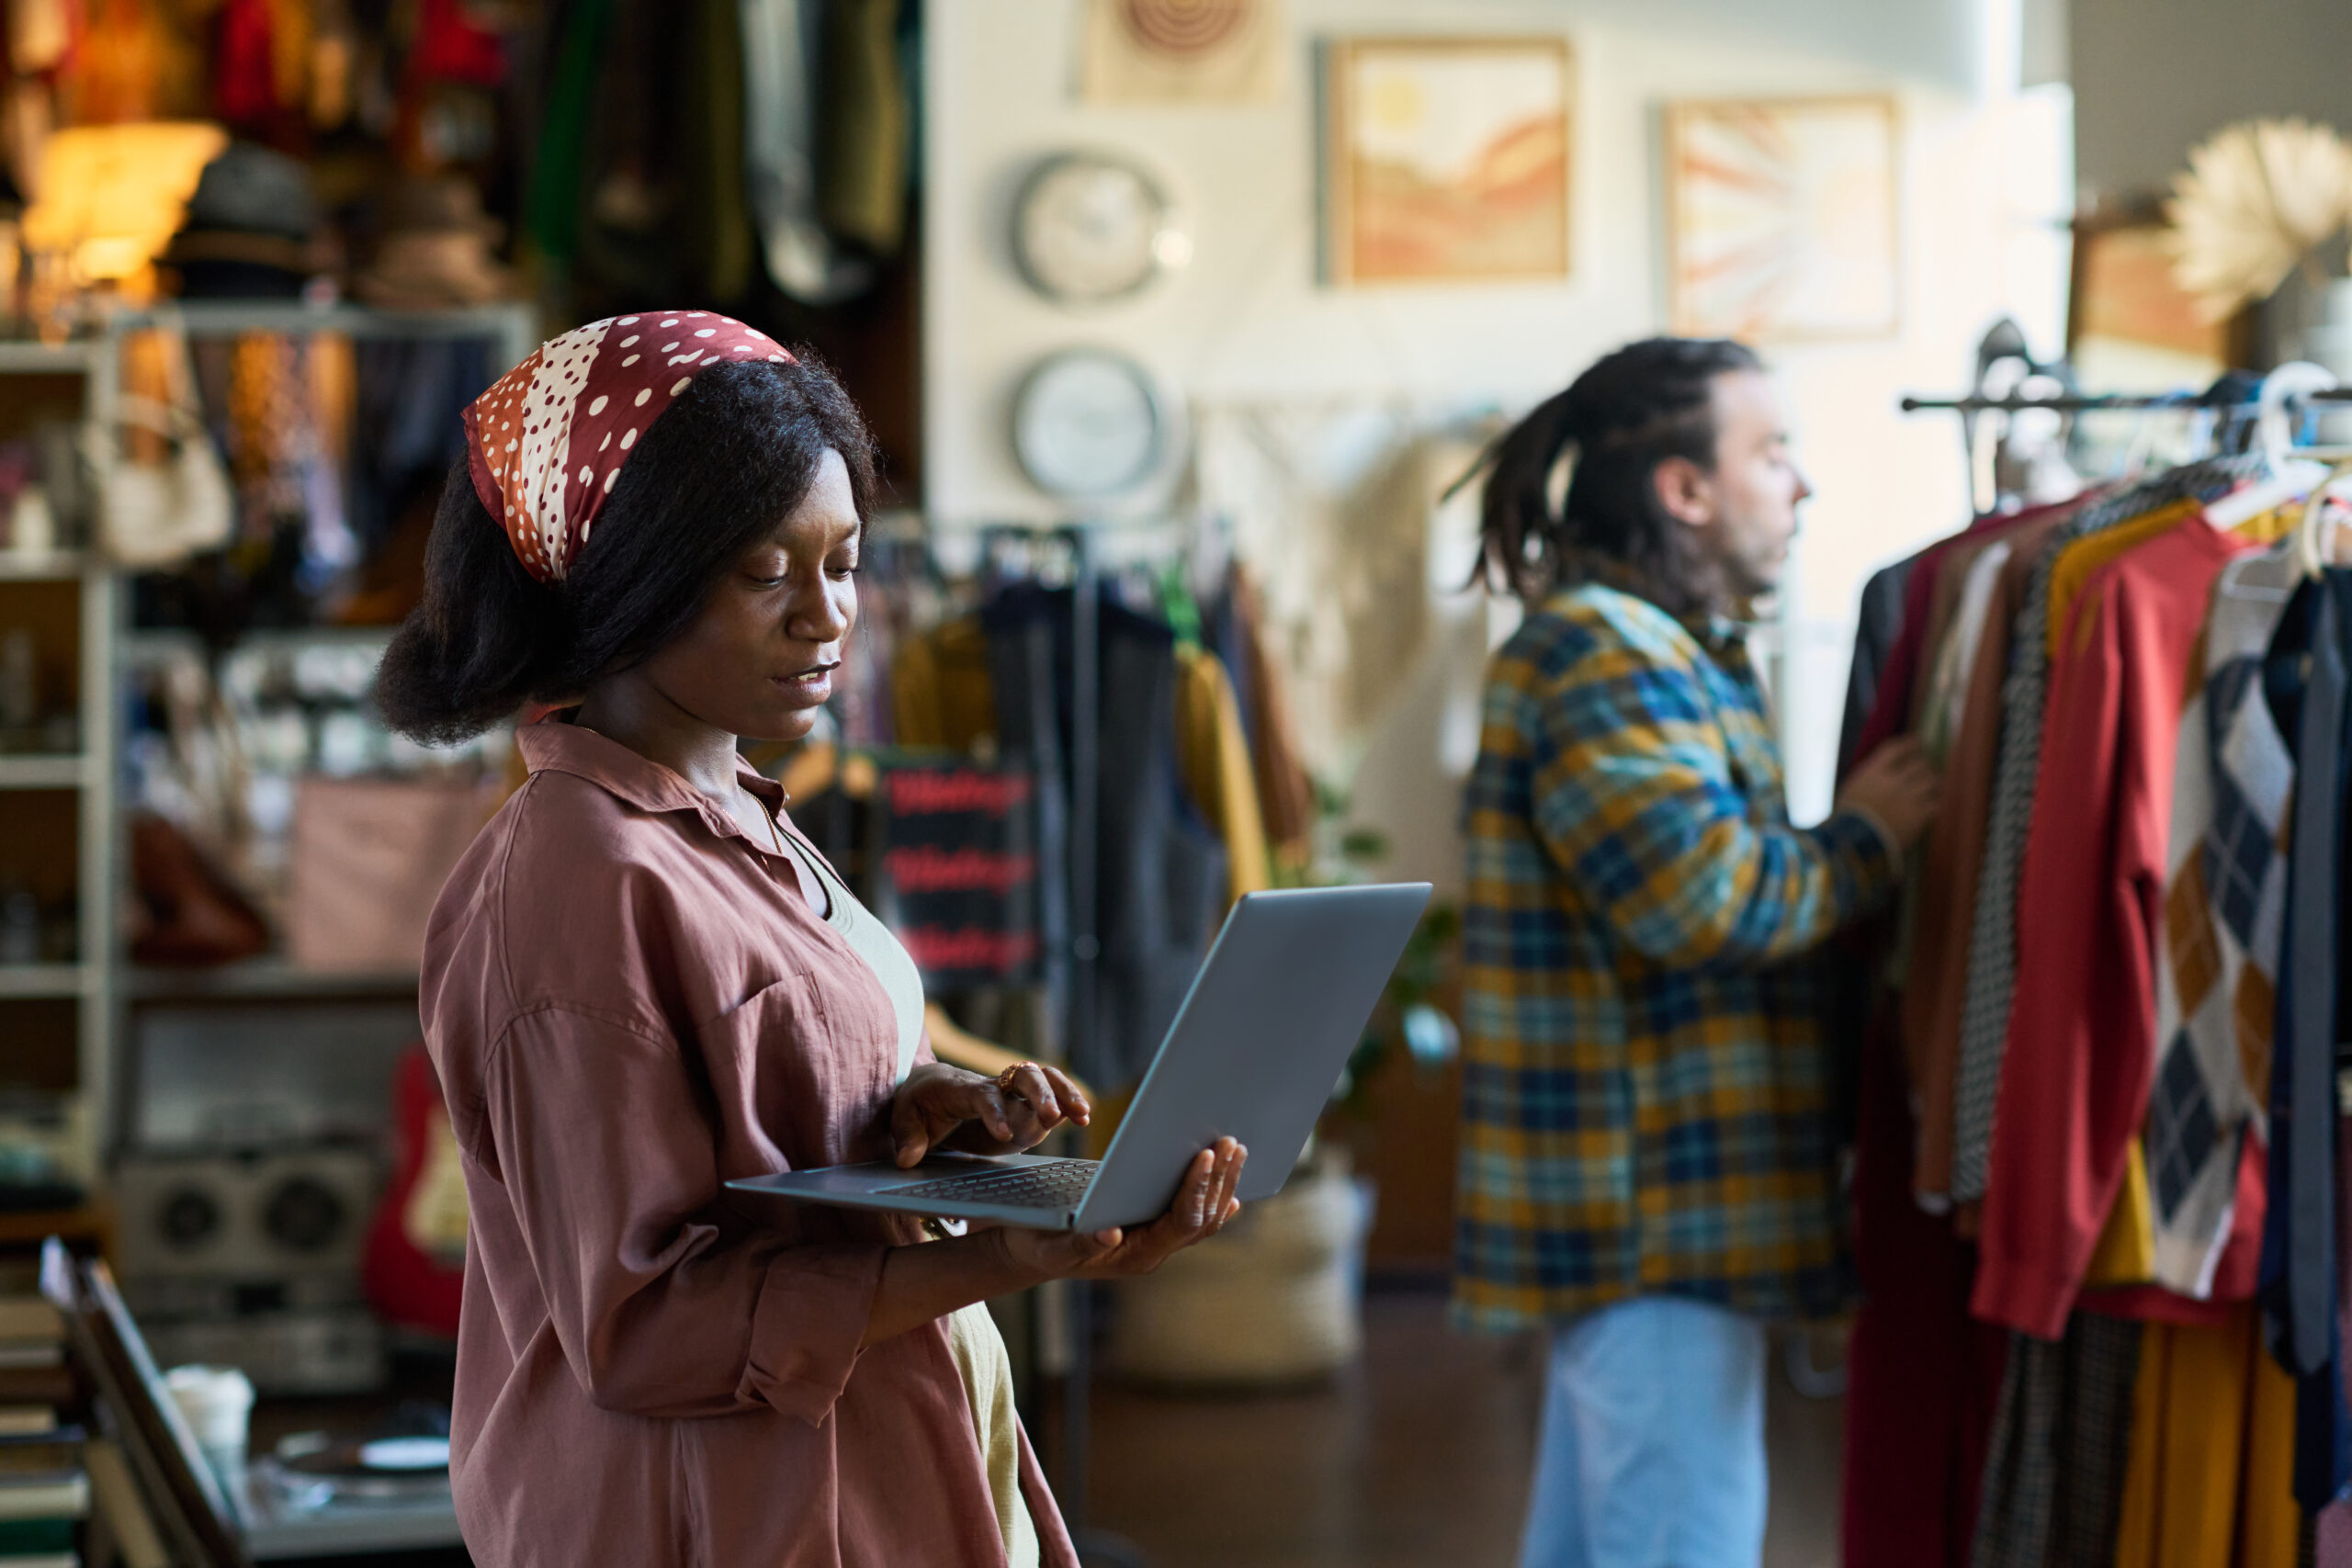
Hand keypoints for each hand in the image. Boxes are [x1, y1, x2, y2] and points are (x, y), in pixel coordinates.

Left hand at [890, 1060, 1090, 1167]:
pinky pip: (1050, 1093)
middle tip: (1053, 1117)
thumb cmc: (919, 1103)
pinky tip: (1083, 1116)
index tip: (1004, 1135)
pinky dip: (1068, 1100)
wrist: (933, 1086)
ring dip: (1063, 1092)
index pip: (982, 1095)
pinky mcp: (1023, 1106)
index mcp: (960, 1089)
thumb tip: (908, 1158)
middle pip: (1021, 1077)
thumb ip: (908, 1138)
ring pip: (1041, 1079)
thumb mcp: (904, 1119)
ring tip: (1082, 1114)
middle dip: (1039, 1094)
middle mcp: (991, 1086)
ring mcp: (1011, 1094)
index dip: (995, 1112)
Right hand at [992, 1138, 1246, 1279]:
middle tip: (1232, 1142)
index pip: (1181, 1222)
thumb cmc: (1038, 1244)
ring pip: (1205, 1218)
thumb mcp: (1051, 1245)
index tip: (1204, 1154)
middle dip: (1219, 1179)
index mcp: (1136, 1257)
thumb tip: (1109, 1234)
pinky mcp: (1155, 1231)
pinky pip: (1195, 1216)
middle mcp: (1154, 1253)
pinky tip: (1226, 1180)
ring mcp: (1158, 1244)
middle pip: (1202, 1218)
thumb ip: (1079, 1243)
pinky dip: (1214, 1194)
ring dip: (1223, 1183)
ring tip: (1236, 1149)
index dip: (1197, 1188)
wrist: (1031, 1255)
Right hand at [1836, 735, 1943, 848]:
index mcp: (1874, 772)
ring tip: (1934, 785)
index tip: (1917, 742)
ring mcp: (1909, 797)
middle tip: (1925, 768)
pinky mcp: (1919, 815)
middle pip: (1918, 764)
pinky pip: (1935, 803)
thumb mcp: (1851, 790)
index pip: (1895, 749)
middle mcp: (1895, 780)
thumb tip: (1878, 774)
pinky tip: (1933, 805)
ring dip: (1933, 782)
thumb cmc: (1846, 818)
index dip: (1909, 744)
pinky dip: (1935, 803)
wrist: (1856, 842)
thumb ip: (1868, 779)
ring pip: (1931, 781)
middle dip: (1923, 765)